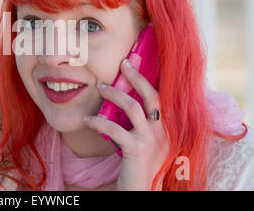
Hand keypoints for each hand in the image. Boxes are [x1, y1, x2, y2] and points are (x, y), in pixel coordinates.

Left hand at [84, 59, 168, 190]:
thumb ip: (141, 125)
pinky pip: (115, 128)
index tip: (133, 63)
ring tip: (100, 87)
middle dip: (136, 76)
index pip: (159, 97)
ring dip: (114, 94)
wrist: (142, 191)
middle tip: (123, 62)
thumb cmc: (140, 167)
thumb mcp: (145, 143)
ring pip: (132, 107)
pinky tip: (88, 120)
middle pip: (151, 95)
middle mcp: (163, 131)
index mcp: (166, 128)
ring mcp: (151, 140)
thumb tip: (123, 102)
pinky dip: (99, 121)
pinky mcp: (137, 150)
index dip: (146, 79)